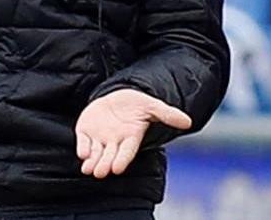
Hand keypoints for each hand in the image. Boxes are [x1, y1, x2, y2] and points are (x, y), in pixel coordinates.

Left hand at [75, 89, 191, 178]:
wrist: (116, 97)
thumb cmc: (136, 104)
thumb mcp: (152, 106)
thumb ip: (167, 114)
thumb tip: (187, 122)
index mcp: (131, 138)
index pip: (127, 152)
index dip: (122, 160)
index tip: (118, 169)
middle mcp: (114, 142)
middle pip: (109, 157)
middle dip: (105, 165)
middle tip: (101, 173)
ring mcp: (99, 137)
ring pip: (95, 154)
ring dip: (92, 162)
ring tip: (89, 170)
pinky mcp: (86, 131)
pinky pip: (83, 142)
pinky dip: (82, 147)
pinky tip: (82, 153)